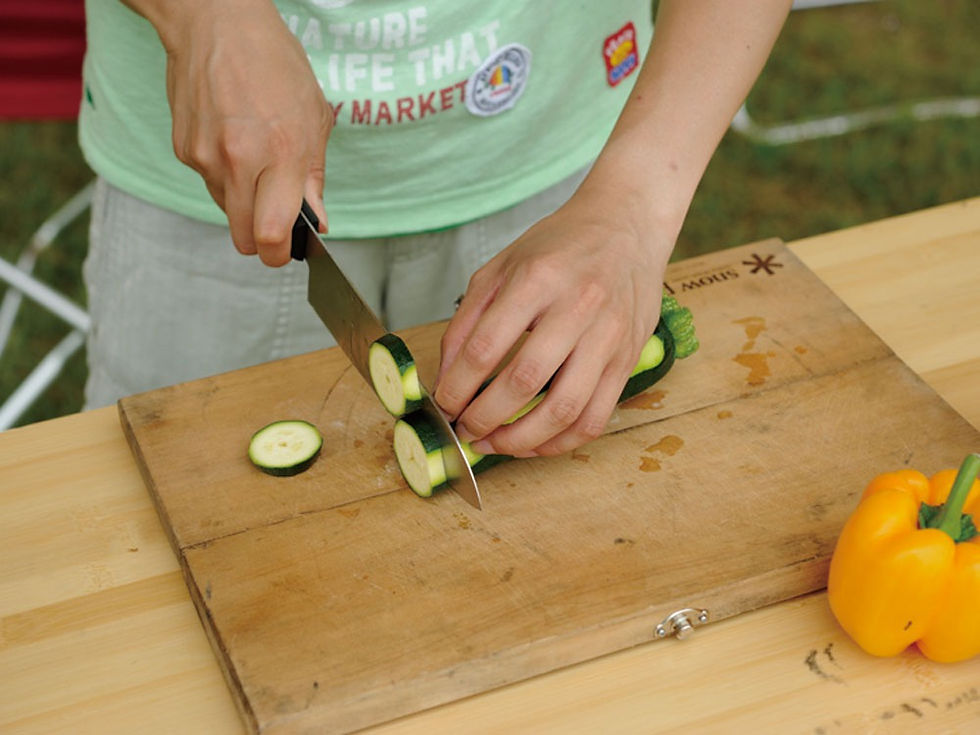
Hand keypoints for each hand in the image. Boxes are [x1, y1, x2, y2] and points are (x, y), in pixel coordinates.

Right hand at [156, 0, 331, 264]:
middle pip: (243, 238)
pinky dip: (225, 176)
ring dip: (245, 202)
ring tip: (257, 161)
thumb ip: (313, 177)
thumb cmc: (274, 64)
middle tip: (275, 223)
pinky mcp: (184, 150)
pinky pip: (210, 183)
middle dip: (261, 241)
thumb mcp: (315, 118)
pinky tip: (234, 141)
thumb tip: (317, 220)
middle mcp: (238, 160)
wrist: (216, 22)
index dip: (280, 254)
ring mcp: (205, 157)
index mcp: (280, 153)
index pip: (271, 234)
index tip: (287, 251)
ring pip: (227, 211)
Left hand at [434, 189, 671, 457]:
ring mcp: (609, 337)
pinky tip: (533, 442)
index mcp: (538, 279)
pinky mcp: (629, 360)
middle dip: (483, 418)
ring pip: (564, 410)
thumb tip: (445, 379)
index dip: (458, 386)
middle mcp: (578, 308)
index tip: (444, 404)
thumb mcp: (500, 267)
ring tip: (494, 443)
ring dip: (520, 440)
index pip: (487, 347)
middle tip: (464, 429)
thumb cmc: (559, 247)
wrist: (627, 227)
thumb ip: (467, 321)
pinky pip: (595, 418)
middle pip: (524, 382)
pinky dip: (560, 442)